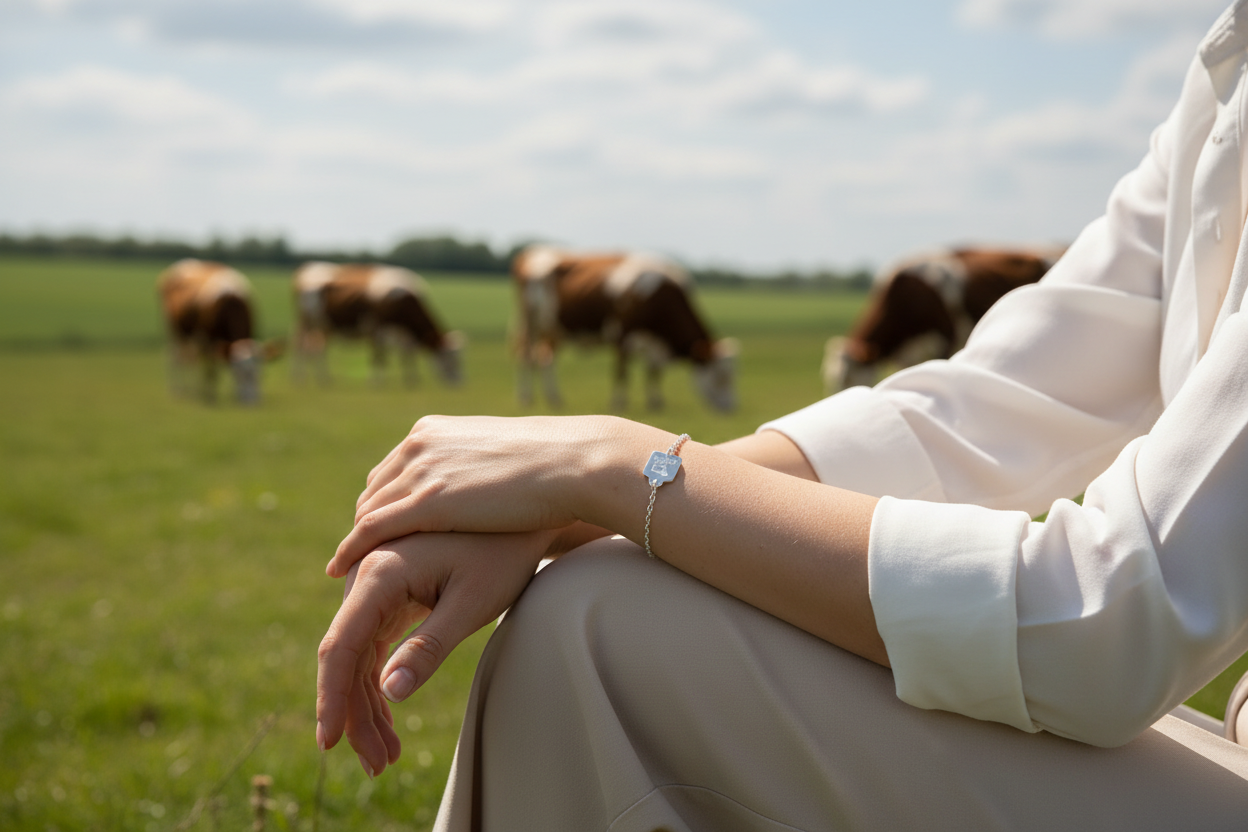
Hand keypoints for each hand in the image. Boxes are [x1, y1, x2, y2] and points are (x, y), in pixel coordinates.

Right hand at [316, 529, 554, 776]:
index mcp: (380, 570)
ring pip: (356, 655)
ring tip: (387, 755)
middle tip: (378, 763)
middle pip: (346, 655)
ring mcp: (376, 583)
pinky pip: (371, 644)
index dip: (331, 696)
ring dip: (366, 704)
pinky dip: (378, 682)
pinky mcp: (390, 592)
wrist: (523, 517)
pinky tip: (389, 721)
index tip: (329, 742)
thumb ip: (429, 647)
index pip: (340, 644)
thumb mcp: (472, 604)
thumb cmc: (503, 556)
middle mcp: (368, 573)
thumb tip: (389, 693)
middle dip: (355, 713)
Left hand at [327, 414, 622, 578]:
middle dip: (367, 525)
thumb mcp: (502, 458)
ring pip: (368, 512)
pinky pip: (371, 530)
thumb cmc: (554, 464)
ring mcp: (419, 472)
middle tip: (362, 560)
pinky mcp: (425, 502)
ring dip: (355, 543)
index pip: (391, 471)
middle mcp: (418, 446)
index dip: (384, 505)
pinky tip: (338, 571)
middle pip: (374, 492)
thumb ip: (479, 467)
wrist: (570, 464)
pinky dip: (349, 550)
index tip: (382, 534)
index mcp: (433, 432)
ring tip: (348, 574)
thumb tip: (487, 482)